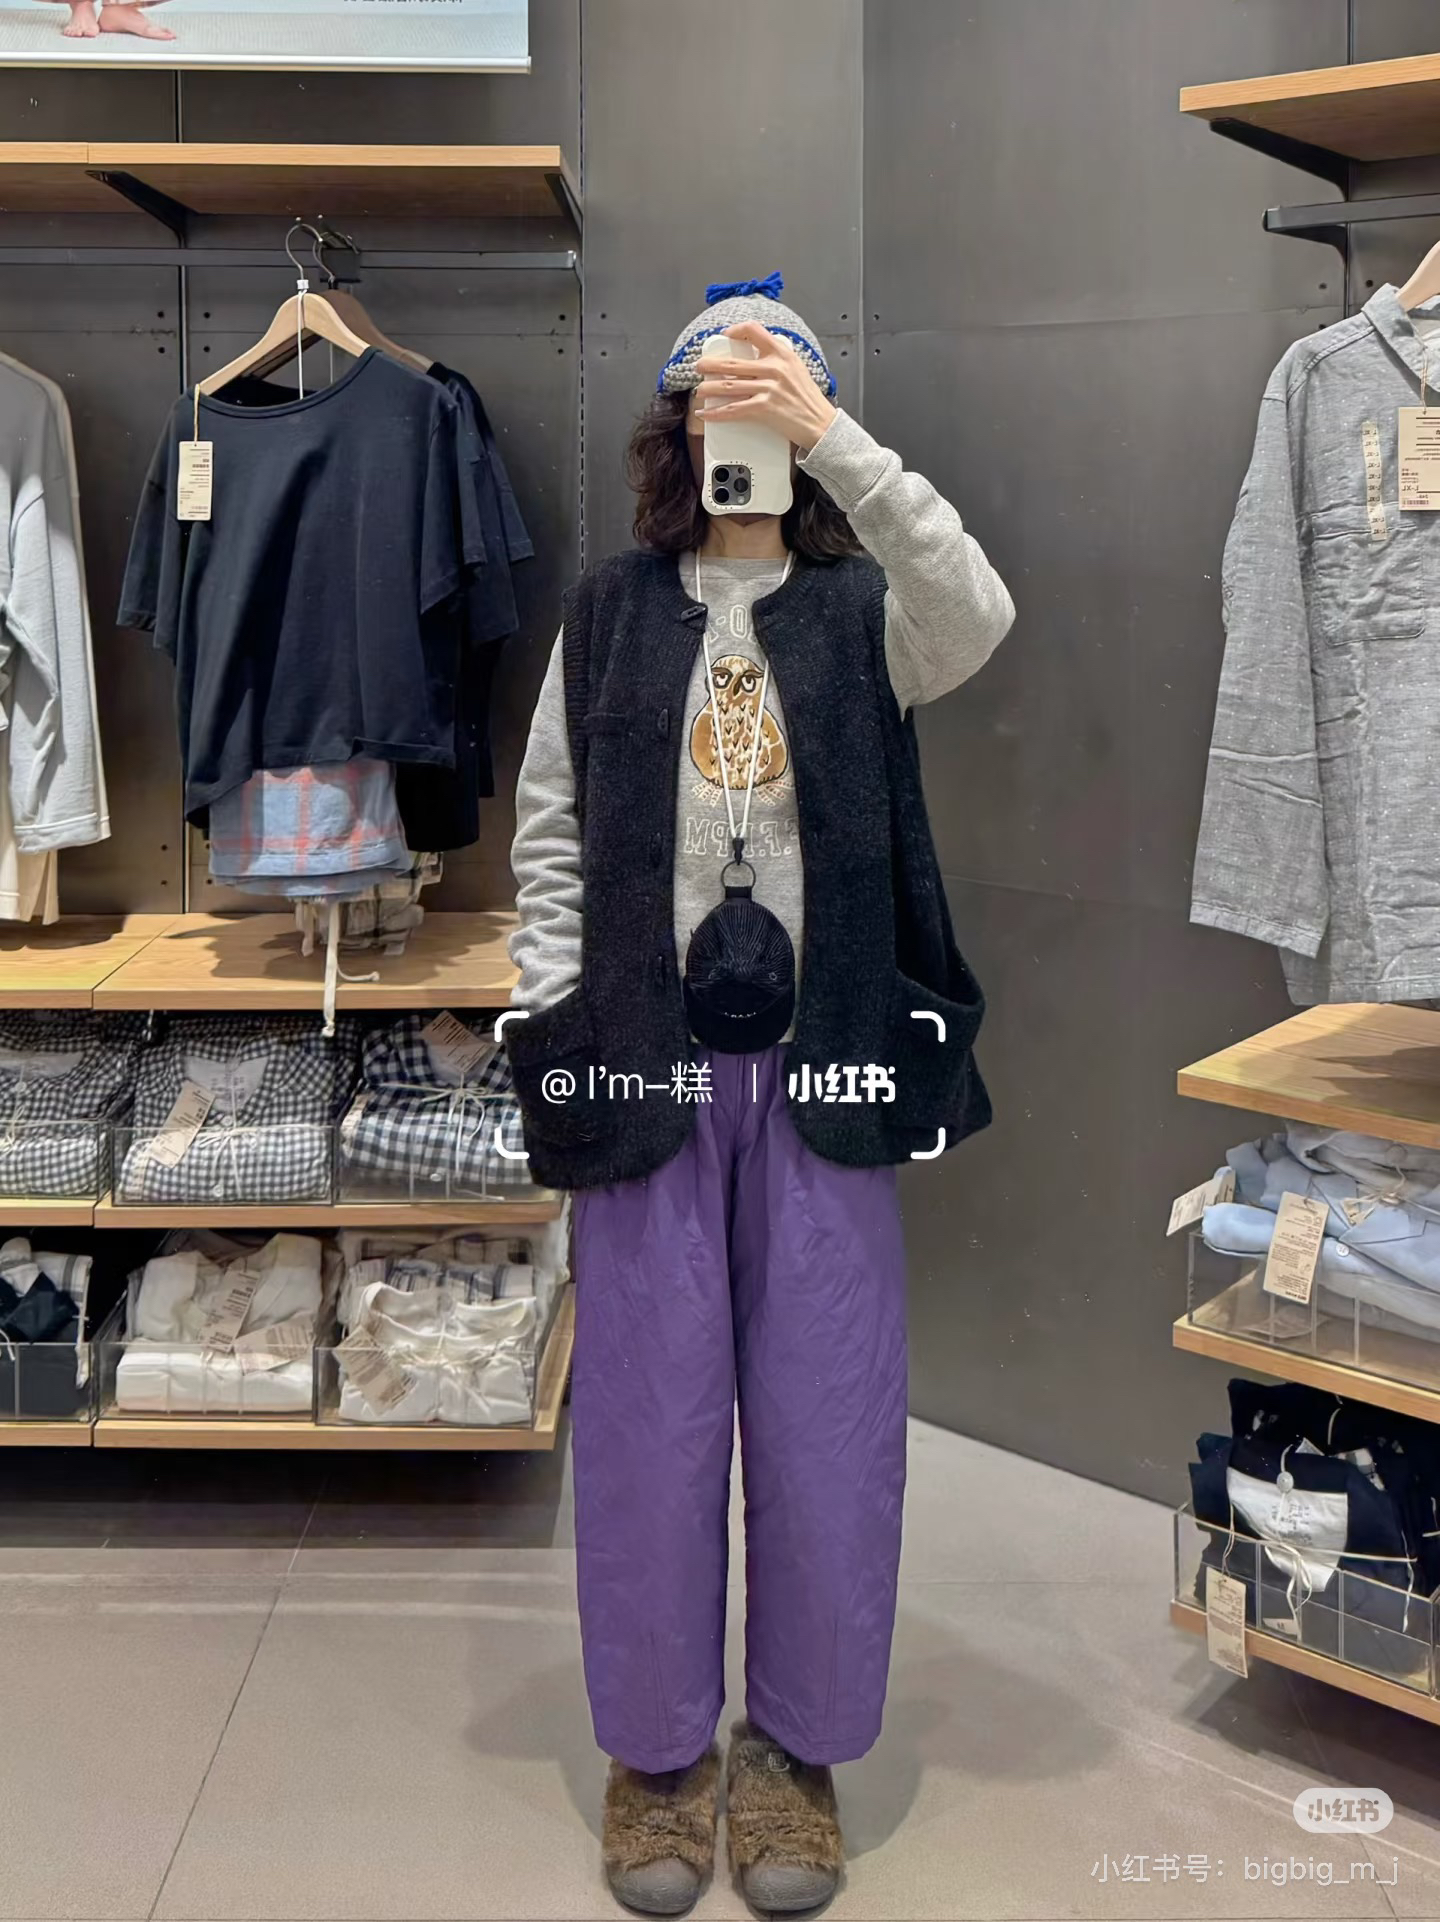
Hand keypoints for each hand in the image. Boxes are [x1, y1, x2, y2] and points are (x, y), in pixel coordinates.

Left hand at [693, 320, 835, 455]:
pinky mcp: (764, 408)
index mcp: (782, 353)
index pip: (754, 330)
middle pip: (733, 362)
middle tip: (700, 367)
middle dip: (710, 365)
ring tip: (700, 391)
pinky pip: (733, 409)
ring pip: (728, 385)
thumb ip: (777, 360)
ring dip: (708, 389)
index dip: (736, 331)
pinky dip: (716, 413)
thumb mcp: (796, 368)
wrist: (820, 423)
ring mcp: (769, 388)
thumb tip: (754, 359)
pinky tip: (706, 413)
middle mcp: (774, 367)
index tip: (726, 336)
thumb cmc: (808, 399)